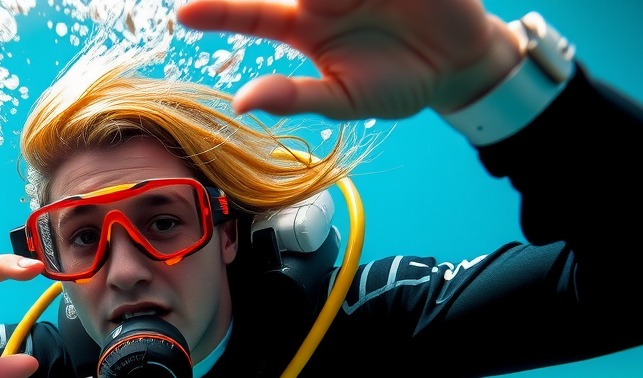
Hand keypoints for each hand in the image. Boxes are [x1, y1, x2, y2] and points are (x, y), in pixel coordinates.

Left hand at [176, 0, 524, 119]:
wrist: (460, 66)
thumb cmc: (398, 85)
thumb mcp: (346, 100)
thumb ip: (296, 98)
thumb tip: (242, 104)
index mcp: (303, 24)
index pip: (250, 11)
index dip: (218, 10)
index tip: (183, 13)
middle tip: (252, 4)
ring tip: (317, 5)